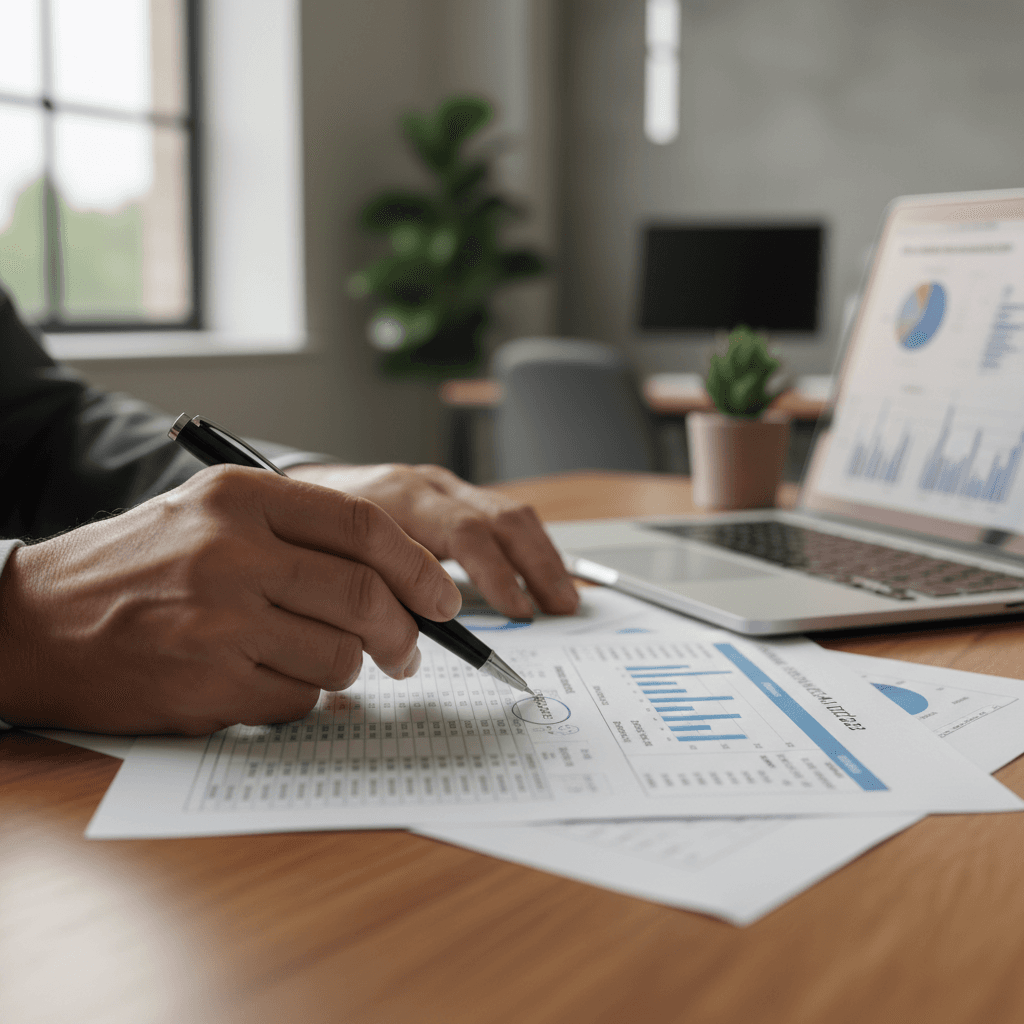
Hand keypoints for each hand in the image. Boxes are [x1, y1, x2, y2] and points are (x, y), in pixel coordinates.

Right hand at [0, 466, 461, 734]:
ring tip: (320, 662)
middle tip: (410, 652)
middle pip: (364, 596)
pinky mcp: (205, 685)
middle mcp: (231, 552)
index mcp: (240, 498)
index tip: (444, 599)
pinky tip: (269, 681)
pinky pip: (299, 699)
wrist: (32, 624)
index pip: (364, 525)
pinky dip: (303, 697)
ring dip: (349, 669)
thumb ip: (297, 535)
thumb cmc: (134, 569)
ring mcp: (217, 621)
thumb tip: (397, 580)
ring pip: (341, 657)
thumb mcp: (209, 516)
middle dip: (405, 633)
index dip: (419, 567)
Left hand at [286, 463, 578, 619]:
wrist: (295, 487)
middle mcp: (428, 487)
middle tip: (557, 607)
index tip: (516, 612)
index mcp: (397, 498)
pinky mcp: (452, 498)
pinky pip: (504, 517)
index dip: (494, 574)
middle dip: (535, 565)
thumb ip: (371, 592)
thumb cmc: (306, 530)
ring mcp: (444, 489)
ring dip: (542, 557)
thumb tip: (413, 638)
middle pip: (500, 518)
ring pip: (510, 513)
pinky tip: (543, 577)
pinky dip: (530, 549)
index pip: (463, 531)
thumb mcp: (326, 560)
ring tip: (563, 598)